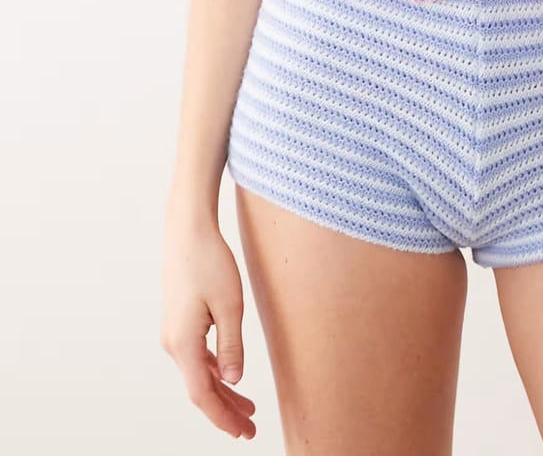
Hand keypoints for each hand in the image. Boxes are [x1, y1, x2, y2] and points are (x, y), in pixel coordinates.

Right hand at [161, 207, 256, 439]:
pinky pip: (196, 357)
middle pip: (200, 389)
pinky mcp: (179, 322)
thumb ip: (232, 346)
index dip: (223, 417)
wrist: (187, 230)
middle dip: (225, 411)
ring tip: (247, 409)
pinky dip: (214, 372)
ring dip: (221, 392)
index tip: (244, 432)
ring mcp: (173, 333)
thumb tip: (233, 381)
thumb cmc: (210, 262)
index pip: (202, 395)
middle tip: (250, 429)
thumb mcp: (230, 305)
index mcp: (182, 344)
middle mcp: (172, 344)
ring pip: (198, 374)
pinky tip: (229, 378)